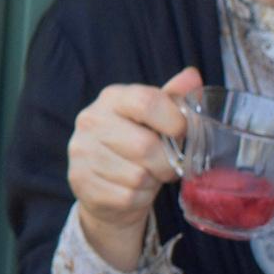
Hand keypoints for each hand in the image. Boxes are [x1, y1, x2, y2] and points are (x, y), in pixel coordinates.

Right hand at [67, 66, 199, 270]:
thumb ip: (173, 98)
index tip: (182, 132)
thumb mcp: (155, 118)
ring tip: (147, 176)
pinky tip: (134, 190)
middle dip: (167, 162)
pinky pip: (127, 196)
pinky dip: (140, 198)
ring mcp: (82, 152)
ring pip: (137, 176)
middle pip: (144, 146)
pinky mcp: (80, 181)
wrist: (102, 183)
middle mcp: (91, 121)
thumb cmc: (135, 145)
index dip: (173, 120)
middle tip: (169, 165)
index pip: (146, 102)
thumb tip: (193, 76)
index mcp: (112, 98)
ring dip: (152, 182)